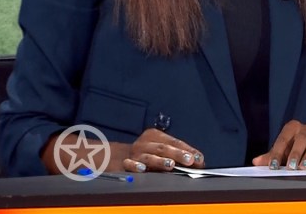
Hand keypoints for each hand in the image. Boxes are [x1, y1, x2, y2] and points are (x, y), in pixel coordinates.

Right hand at [41, 128, 203, 173]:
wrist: (106, 158)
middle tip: (190, 160)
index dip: (187, 149)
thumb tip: (197, 162)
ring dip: (159, 160)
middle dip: (178, 154)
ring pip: (147, 156)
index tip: (199, 158)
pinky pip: (127, 166)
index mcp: (154, 136)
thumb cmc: (140, 156)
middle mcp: (143, 143)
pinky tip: (141, 170)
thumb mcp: (155, 151)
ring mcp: (131, 154)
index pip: (174, 141)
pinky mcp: (120, 165)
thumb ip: (173, 155)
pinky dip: (134, 167)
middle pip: (163, 147)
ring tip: (170, 165)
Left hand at [252, 120, 305, 169]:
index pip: (283, 139)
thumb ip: (270, 156)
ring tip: (304, 167)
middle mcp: (305, 129)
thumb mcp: (282, 150)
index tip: (273, 165)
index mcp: (292, 128)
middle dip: (295, 153)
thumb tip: (256, 162)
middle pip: (301, 138)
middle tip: (291, 166)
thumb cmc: (294, 147)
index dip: (277, 152)